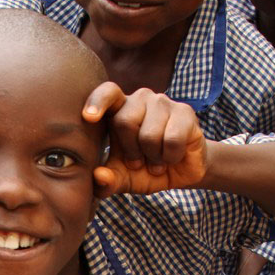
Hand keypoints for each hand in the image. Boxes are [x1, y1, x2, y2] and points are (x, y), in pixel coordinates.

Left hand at [82, 83, 207, 197]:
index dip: (97, 102)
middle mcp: (139, 100)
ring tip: (157, 160)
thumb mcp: (123, 180)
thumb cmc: (145, 170)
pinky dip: (170, 157)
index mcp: (118, 109)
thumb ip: (107, 181)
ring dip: (153, 157)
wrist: (182, 172)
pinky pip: (172, 139)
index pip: (107, 93)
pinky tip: (172, 156)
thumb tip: (98, 176)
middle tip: (138, 162)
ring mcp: (162, 102)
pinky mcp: (184, 112)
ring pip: (149, 134)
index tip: (89, 117)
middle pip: (125, 121)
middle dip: (131, 150)